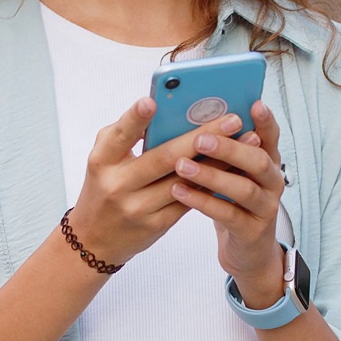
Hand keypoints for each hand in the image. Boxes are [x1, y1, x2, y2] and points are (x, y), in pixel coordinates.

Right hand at [69, 98, 252, 268]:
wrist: (95, 240)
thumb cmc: (103, 188)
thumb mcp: (104, 160)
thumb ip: (125, 136)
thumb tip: (165, 112)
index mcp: (101, 162)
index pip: (119, 136)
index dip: (135, 119)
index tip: (152, 101)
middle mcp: (119, 185)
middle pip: (165, 158)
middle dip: (202, 137)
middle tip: (231, 119)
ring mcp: (139, 208)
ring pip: (186, 180)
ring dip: (219, 160)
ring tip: (245, 141)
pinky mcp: (157, 225)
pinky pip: (190, 199)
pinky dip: (212, 181)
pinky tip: (233, 167)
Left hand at [172, 100, 286, 306]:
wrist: (247, 251)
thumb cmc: (233, 202)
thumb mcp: (232, 173)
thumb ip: (222, 150)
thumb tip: (191, 119)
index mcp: (268, 161)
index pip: (271, 136)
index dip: (266, 121)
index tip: (254, 104)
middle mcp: (273, 182)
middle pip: (258, 160)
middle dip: (229, 148)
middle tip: (200, 138)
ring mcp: (265, 208)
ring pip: (243, 189)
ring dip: (212, 175)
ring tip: (182, 165)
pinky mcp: (252, 231)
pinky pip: (228, 215)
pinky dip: (203, 202)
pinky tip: (181, 192)